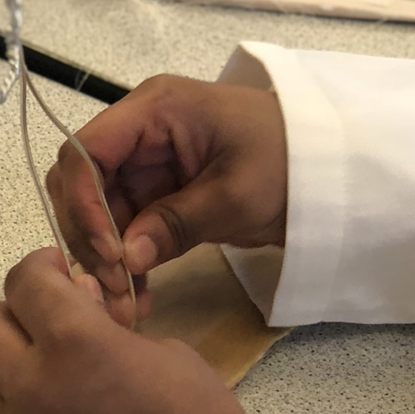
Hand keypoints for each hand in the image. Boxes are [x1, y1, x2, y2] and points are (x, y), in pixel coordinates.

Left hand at [0, 248, 280, 413]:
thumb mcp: (172, 357)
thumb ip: (111, 330)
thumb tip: (84, 319)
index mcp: (77, 344)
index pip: (25, 281)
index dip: (42, 267)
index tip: (59, 272)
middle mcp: (31, 385)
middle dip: (18, 310)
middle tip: (54, 319)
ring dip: (6, 360)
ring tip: (47, 368)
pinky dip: (14, 408)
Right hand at [46, 75, 286, 324]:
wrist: (333, 171)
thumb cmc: (290, 163)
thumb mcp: (235, 195)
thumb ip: (174, 224)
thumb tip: (125, 260)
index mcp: (154, 110)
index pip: (85, 151)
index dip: (83, 201)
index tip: (106, 251)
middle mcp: (140, 132)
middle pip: (81, 182)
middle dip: (89, 234)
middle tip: (113, 284)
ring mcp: (147, 164)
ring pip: (98, 212)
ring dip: (104, 257)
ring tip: (125, 303)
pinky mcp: (158, 194)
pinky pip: (125, 227)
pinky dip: (126, 260)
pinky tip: (137, 294)